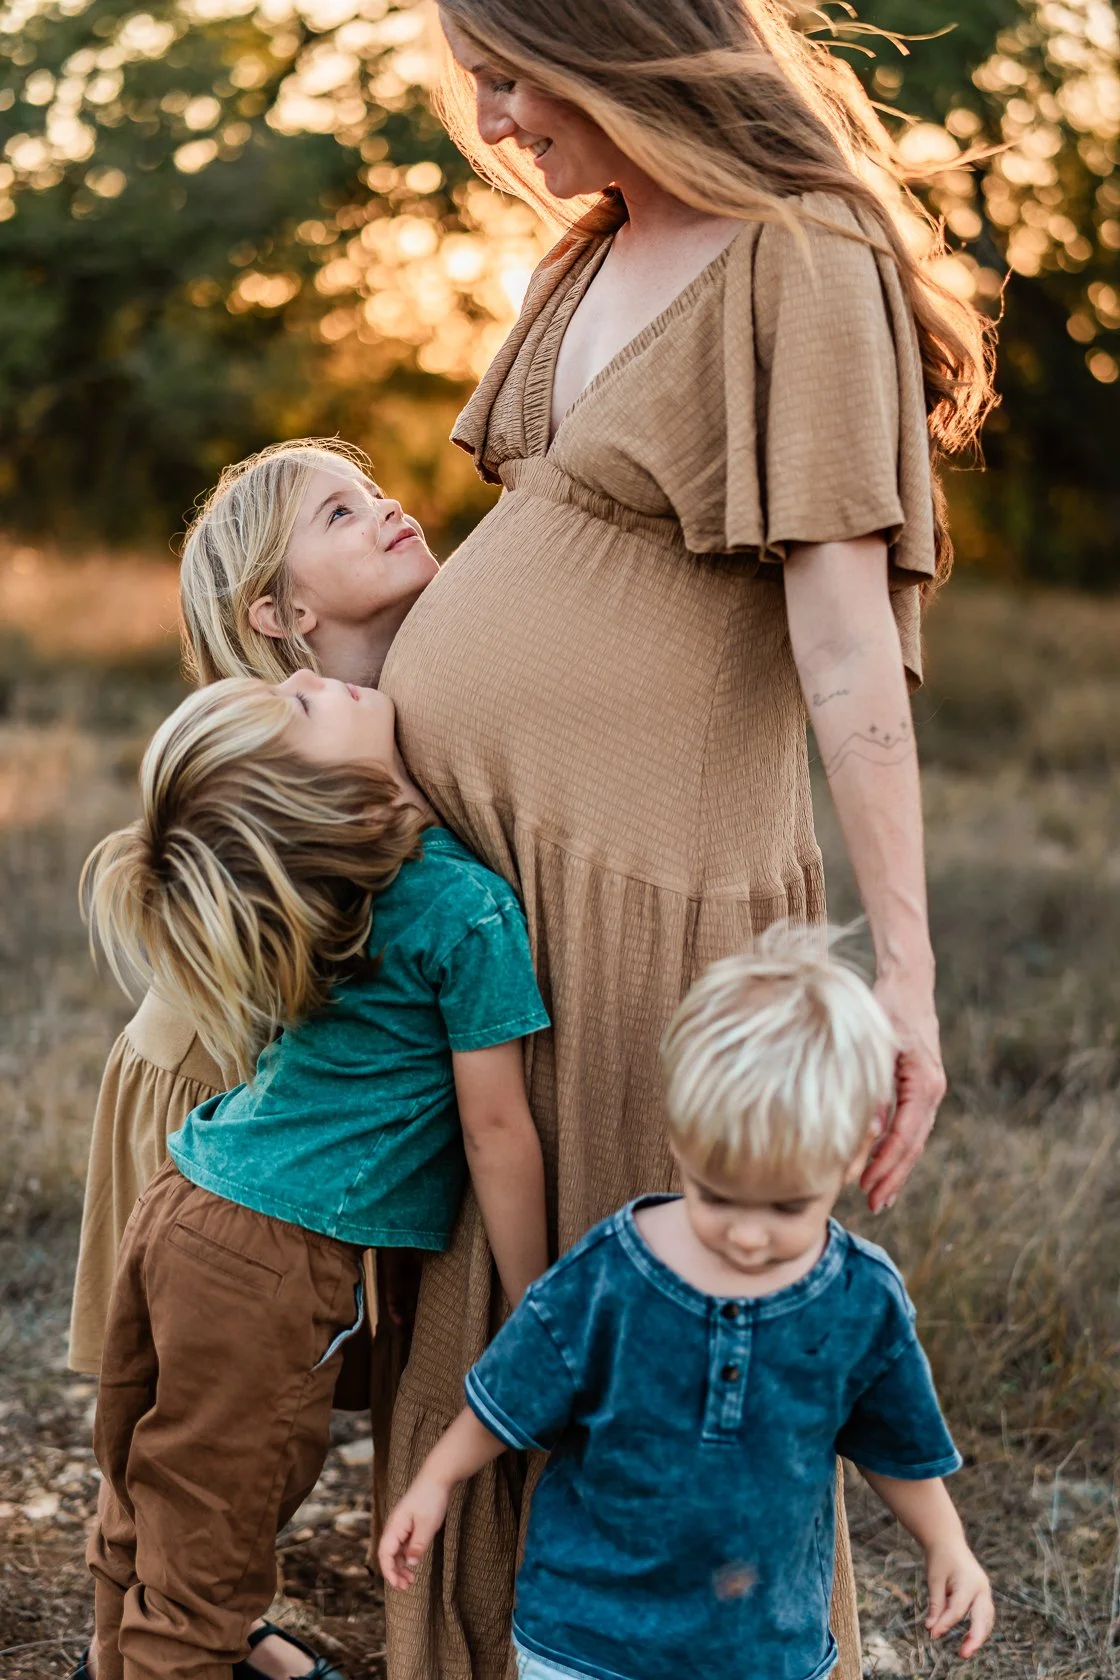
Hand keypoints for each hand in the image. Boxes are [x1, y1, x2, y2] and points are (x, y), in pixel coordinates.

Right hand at [377, 1475, 450, 1589]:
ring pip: (395, 1551)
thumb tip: (411, 1564)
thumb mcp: (427, 1524)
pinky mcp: (410, 1524)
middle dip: (394, 1572)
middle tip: (406, 1587)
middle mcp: (395, 1526)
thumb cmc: (431, 1498)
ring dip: (400, 1566)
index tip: (398, 1585)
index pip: (385, 1554)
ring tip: (410, 1580)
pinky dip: (406, 1556)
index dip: (389, 1572)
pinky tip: (413, 1564)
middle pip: (388, 1554)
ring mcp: (402, 1525)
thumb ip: (418, 1545)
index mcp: (395, 1526)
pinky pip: (403, 1544)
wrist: (438, 1477)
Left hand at [860, 970, 945, 1212]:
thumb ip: (873, 1085)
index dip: (887, 1165)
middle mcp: (931, 1091)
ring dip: (895, 1169)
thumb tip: (864, 1130)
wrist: (907, 984)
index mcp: (925, 1083)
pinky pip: (909, 1127)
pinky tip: (881, 1167)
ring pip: (913, 1140)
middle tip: (874, 1205)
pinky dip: (896, 1150)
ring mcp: (927, 1091)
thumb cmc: (888, 1007)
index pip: (905, 1135)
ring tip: (877, 1197)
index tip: (868, 1188)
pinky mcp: (918, 1088)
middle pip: (913, 1145)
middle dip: (893, 1177)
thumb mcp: (876, 1044)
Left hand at [925, 1539, 994, 1656]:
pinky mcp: (983, 1595)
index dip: (945, 1624)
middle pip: (982, 1618)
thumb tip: (931, 1629)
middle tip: (963, 1655)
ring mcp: (985, 1591)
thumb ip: (935, 1605)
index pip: (957, 1609)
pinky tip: (967, 1641)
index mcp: (968, 1581)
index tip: (932, 1635)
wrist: (948, 1541)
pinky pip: (984, 1616)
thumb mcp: (934, 1579)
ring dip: (978, 1636)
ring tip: (964, 1651)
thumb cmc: (939, 1559)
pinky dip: (978, 1629)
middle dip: (974, 1638)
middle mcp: (981, 1588)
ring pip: (987, 1619)